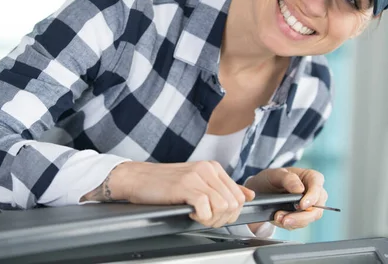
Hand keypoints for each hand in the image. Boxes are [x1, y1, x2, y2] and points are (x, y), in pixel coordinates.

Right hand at [83, 161, 255, 227]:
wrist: (138, 178)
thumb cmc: (165, 183)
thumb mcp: (198, 182)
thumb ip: (224, 187)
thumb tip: (249, 195)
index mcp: (213, 167)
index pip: (239, 196)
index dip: (230, 213)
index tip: (215, 216)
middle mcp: (208, 169)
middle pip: (234, 203)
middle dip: (222, 219)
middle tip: (205, 219)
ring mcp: (197, 176)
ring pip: (223, 206)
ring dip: (212, 219)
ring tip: (198, 216)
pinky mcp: (185, 185)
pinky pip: (206, 208)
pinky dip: (201, 217)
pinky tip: (190, 213)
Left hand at [245, 167, 327, 230]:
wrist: (261, 191)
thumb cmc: (271, 178)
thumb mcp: (275, 174)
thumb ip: (288, 178)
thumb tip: (300, 189)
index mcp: (311, 177)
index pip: (317, 186)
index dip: (312, 197)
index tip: (302, 205)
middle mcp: (314, 193)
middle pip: (316, 208)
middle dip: (302, 216)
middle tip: (286, 219)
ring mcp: (309, 207)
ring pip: (309, 219)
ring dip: (294, 222)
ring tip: (278, 218)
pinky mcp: (301, 217)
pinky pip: (299, 224)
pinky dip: (289, 224)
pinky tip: (279, 219)